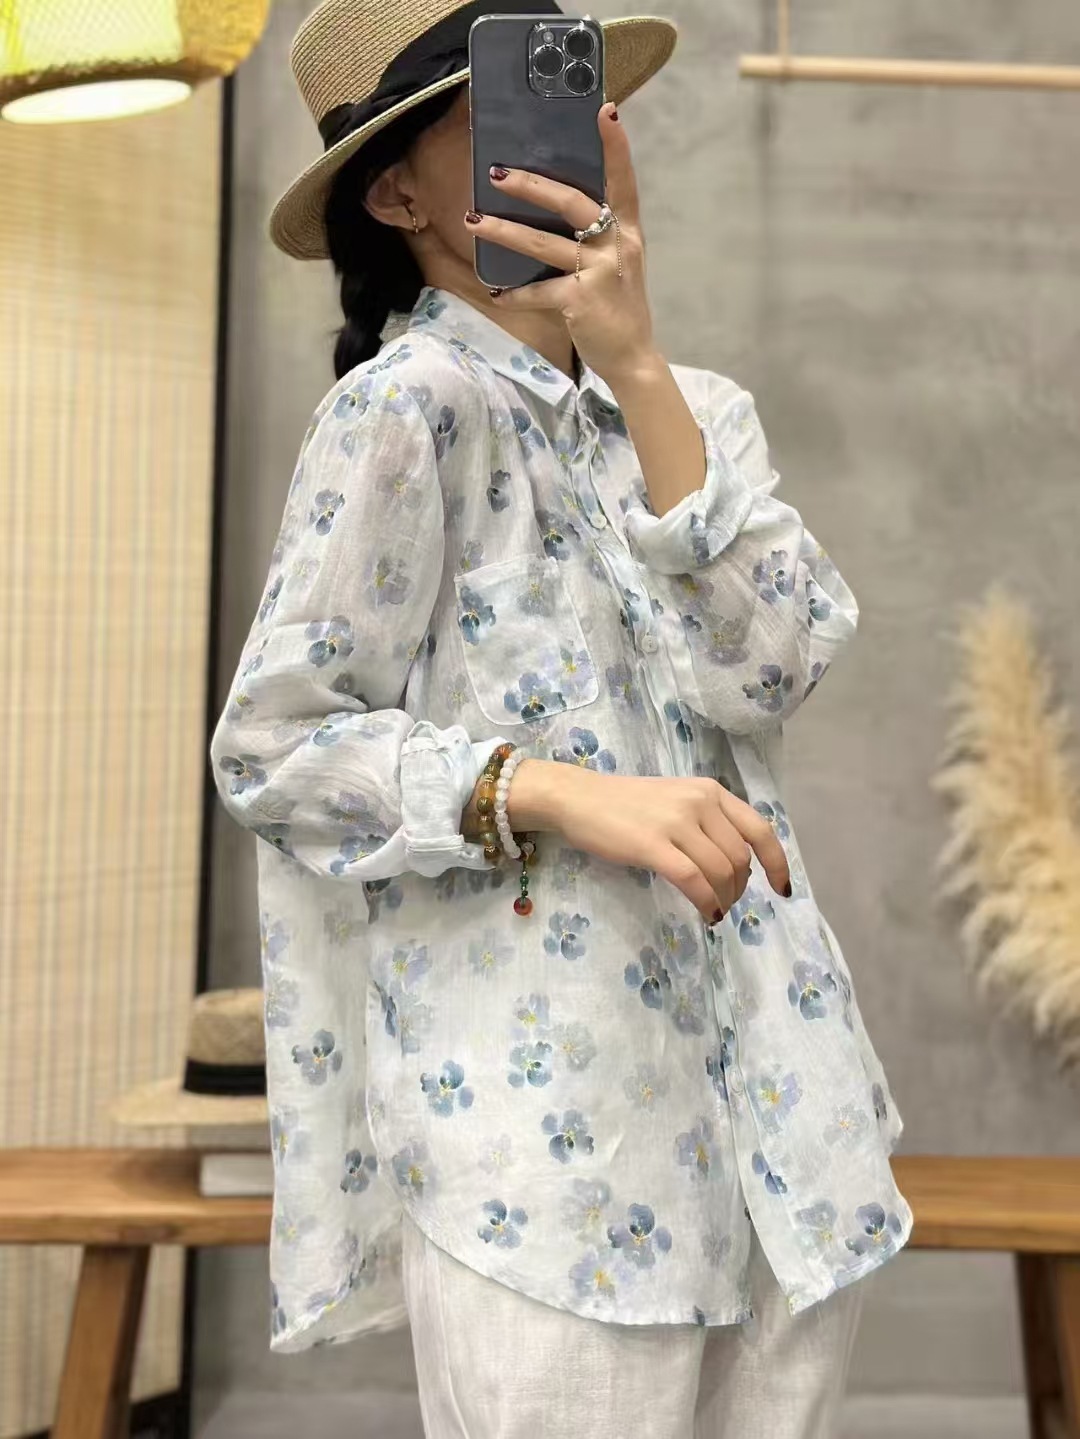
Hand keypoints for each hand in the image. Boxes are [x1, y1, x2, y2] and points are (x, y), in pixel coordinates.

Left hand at [465, 103, 656, 385]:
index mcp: (628, 232)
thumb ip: (597, 235)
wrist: (633, 357)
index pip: (624, 182)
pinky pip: (538, 292)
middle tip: (497, 173)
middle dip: (532, 185)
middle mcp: (617, 246)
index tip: (605, 111)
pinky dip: (515, 295)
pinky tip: (496, 294)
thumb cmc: (618, 306)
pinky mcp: (581, 301)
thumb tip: (554, 206)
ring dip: (504, 231)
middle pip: (572, 203)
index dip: (616, 147)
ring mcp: (600, 273)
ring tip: (473, 220)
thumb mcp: (618, 263)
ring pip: (544, 244)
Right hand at [506, 760, 791, 921]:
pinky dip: (706, 902)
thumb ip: (708, 822)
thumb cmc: (625, 804)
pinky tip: (705, 914)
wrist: (578, 798)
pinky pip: (693, 881)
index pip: (760, 829)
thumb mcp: (677, 800)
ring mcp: (676, 822)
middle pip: (739, 858)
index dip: (777, 863)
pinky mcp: (652, 845)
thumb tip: (736, 866)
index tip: (781, 889)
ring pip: (720, 872)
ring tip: (712, 910)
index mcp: (710, 791)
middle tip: (724, 903)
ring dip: (723, 899)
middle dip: (739, 889)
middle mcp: (700, 802)